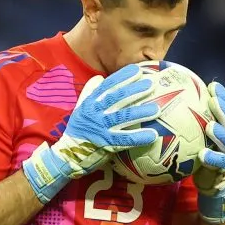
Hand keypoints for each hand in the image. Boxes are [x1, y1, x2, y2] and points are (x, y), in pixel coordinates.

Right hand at [22, 64, 159, 203]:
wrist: (68, 154)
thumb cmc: (78, 130)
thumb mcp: (81, 108)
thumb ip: (90, 93)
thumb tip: (100, 78)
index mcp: (90, 103)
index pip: (108, 86)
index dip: (122, 77)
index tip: (137, 70)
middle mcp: (95, 113)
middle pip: (116, 98)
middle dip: (134, 90)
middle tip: (151, 84)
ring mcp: (100, 128)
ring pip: (122, 117)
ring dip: (140, 113)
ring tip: (156, 109)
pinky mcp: (106, 144)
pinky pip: (125, 140)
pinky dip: (139, 137)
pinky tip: (152, 135)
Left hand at [194, 82, 224, 224]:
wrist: (211, 184)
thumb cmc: (199, 157)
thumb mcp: (194, 137)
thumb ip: (186, 121)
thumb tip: (166, 101)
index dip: (223, 96)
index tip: (213, 84)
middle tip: (214, 99)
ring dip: (221, 134)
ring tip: (211, 126)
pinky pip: (220, 164)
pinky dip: (212, 158)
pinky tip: (202, 155)